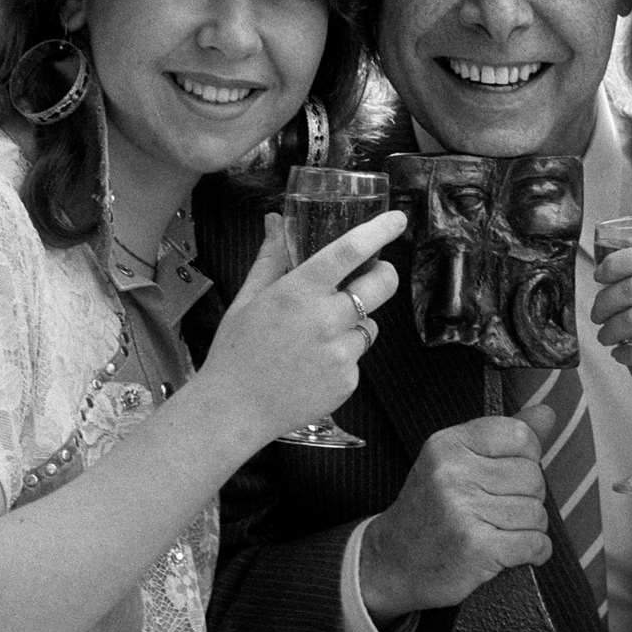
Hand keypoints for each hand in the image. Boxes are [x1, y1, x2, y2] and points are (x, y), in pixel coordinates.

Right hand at [195, 210, 403, 450]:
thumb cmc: (236, 352)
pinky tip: (313, 366)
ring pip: (370, 325)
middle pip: (381, 285)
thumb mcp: (248, 299)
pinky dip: (344, 357)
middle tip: (376, 274)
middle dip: (385, 274)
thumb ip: (270, 258)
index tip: (398, 219)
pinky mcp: (348, 381)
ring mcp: (340, 353)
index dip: (378, 231)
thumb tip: (275, 220)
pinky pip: (358, 357)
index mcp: (298, 292)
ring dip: (356, 323)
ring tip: (318, 338)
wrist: (234, 411)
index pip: (349, 251)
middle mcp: (325, 320)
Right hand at [359, 406, 557, 621]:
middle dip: (528, 497)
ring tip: (501, 531)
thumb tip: (547, 414)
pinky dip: (535, 552)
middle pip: (533, 476)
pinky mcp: (476, 548)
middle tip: (499, 510)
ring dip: (529, 527)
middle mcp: (453, 472)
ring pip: (536, 512)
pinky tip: (513, 552)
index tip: (508, 475)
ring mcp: (463, 510)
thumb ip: (503, 437)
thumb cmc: (429, 511)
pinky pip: (534, 543)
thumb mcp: (455, 462)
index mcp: (448, 444)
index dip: (527, 458)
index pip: (520, 435)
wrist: (392, 562)